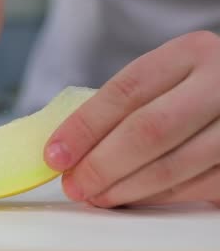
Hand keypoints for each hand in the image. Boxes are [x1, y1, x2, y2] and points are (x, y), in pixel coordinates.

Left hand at [44, 31, 219, 207]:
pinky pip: (195, 187)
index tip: (55, 154)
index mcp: (191, 52)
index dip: (84, 127)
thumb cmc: (194, 87)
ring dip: (124, 188)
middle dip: (100, 164)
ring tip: (95, 195)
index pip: (125, 92)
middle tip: (72, 184)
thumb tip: (67, 148)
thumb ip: (126, 104)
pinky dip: (155, 197)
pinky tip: (130, 198)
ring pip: (172, 166)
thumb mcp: (167, 77)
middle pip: (147, 130)